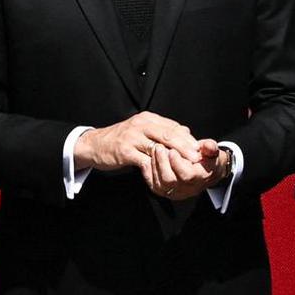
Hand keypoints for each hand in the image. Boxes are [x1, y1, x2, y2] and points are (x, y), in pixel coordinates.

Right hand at [74, 111, 202, 189]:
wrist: (94, 144)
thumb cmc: (121, 139)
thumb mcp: (141, 130)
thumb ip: (161, 131)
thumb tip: (185, 132)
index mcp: (147, 119)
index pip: (172, 127)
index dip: (187, 138)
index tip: (200, 149)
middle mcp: (141, 125)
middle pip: (168, 134)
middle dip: (185, 147)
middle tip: (198, 157)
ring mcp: (132, 137)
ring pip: (159, 147)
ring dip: (174, 158)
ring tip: (186, 166)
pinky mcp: (125, 151)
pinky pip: (144, 160)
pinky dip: (155, 168)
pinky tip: (164, 175)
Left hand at [150, 141, 230, 200]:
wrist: (205, 170)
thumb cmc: (208, 159)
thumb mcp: (213, 151)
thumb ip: (210, 147)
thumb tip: (209, 146)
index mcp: (201, 178)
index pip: (187, 175)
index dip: (177, 163)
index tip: (172, 150)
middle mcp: (187, 189)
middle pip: (169, 181)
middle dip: (162, 162)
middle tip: (158, 146)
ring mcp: (175, 192)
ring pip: (159, 183)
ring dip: (155, 164)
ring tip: (154, 149)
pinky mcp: (165, 191)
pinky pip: (153, 184)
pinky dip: (149, 171)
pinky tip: (149, 158)